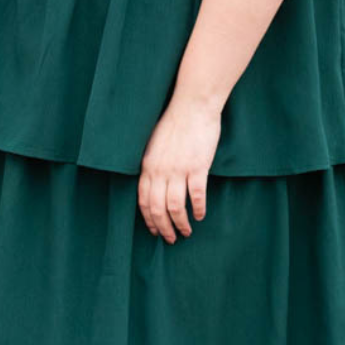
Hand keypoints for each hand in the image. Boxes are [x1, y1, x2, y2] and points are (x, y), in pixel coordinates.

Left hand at [137, 93, 222, 242]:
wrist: (192, 105)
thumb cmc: (175, 122)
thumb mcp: (155, 144)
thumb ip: (153, 164)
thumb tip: (155, 182)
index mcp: (148, 166)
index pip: (143, 200)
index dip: (149, 219)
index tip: (154, 231)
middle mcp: (160, 171)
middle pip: (158, 208)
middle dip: (163, 228)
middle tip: (171, 239)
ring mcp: (179, 170)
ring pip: (175, 207)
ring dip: (181, 224)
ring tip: (186, 232)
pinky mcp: (197, 167)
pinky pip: (196, 195)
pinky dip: (198, 209)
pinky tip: (201, 215)